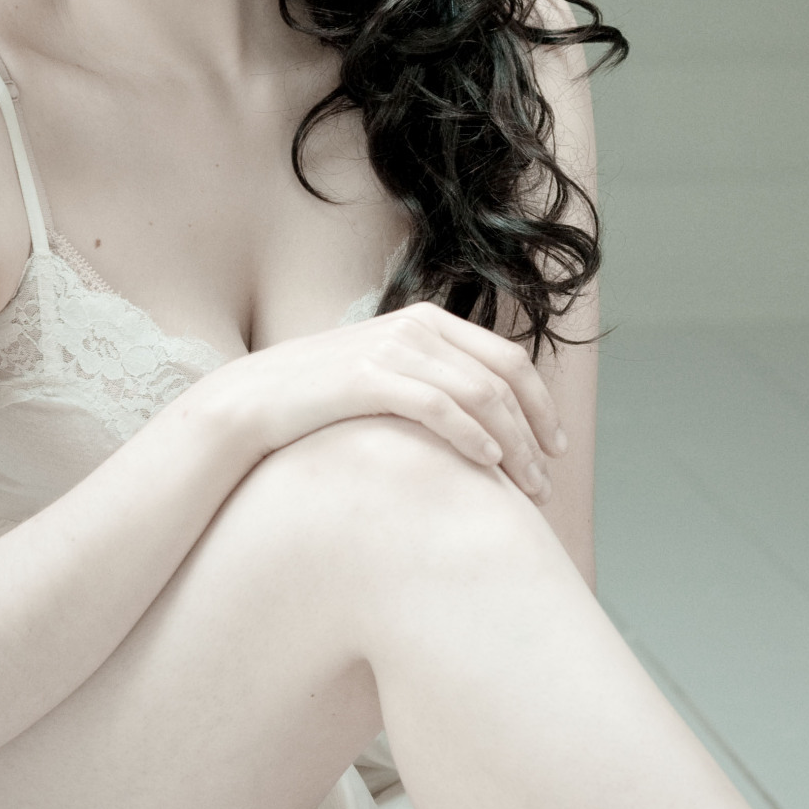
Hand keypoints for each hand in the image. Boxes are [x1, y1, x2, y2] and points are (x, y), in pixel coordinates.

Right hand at [202, 300, 565, 505]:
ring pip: (479, 395)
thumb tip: (487, 420)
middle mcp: (416, 327)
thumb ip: (432, 380)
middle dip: (534, 432)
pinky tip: (488, 465)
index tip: (555, 448)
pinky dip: (472, 436)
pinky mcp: (368, 377)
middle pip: (503, 379)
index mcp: (428, 321)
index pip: (509, 359)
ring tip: (527, 487)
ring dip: (513, 444)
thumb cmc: (323, 399)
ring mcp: (392, 348)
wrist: (253, 399)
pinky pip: (438, 407)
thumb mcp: (386, 375)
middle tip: (546, 483)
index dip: (541, 405)